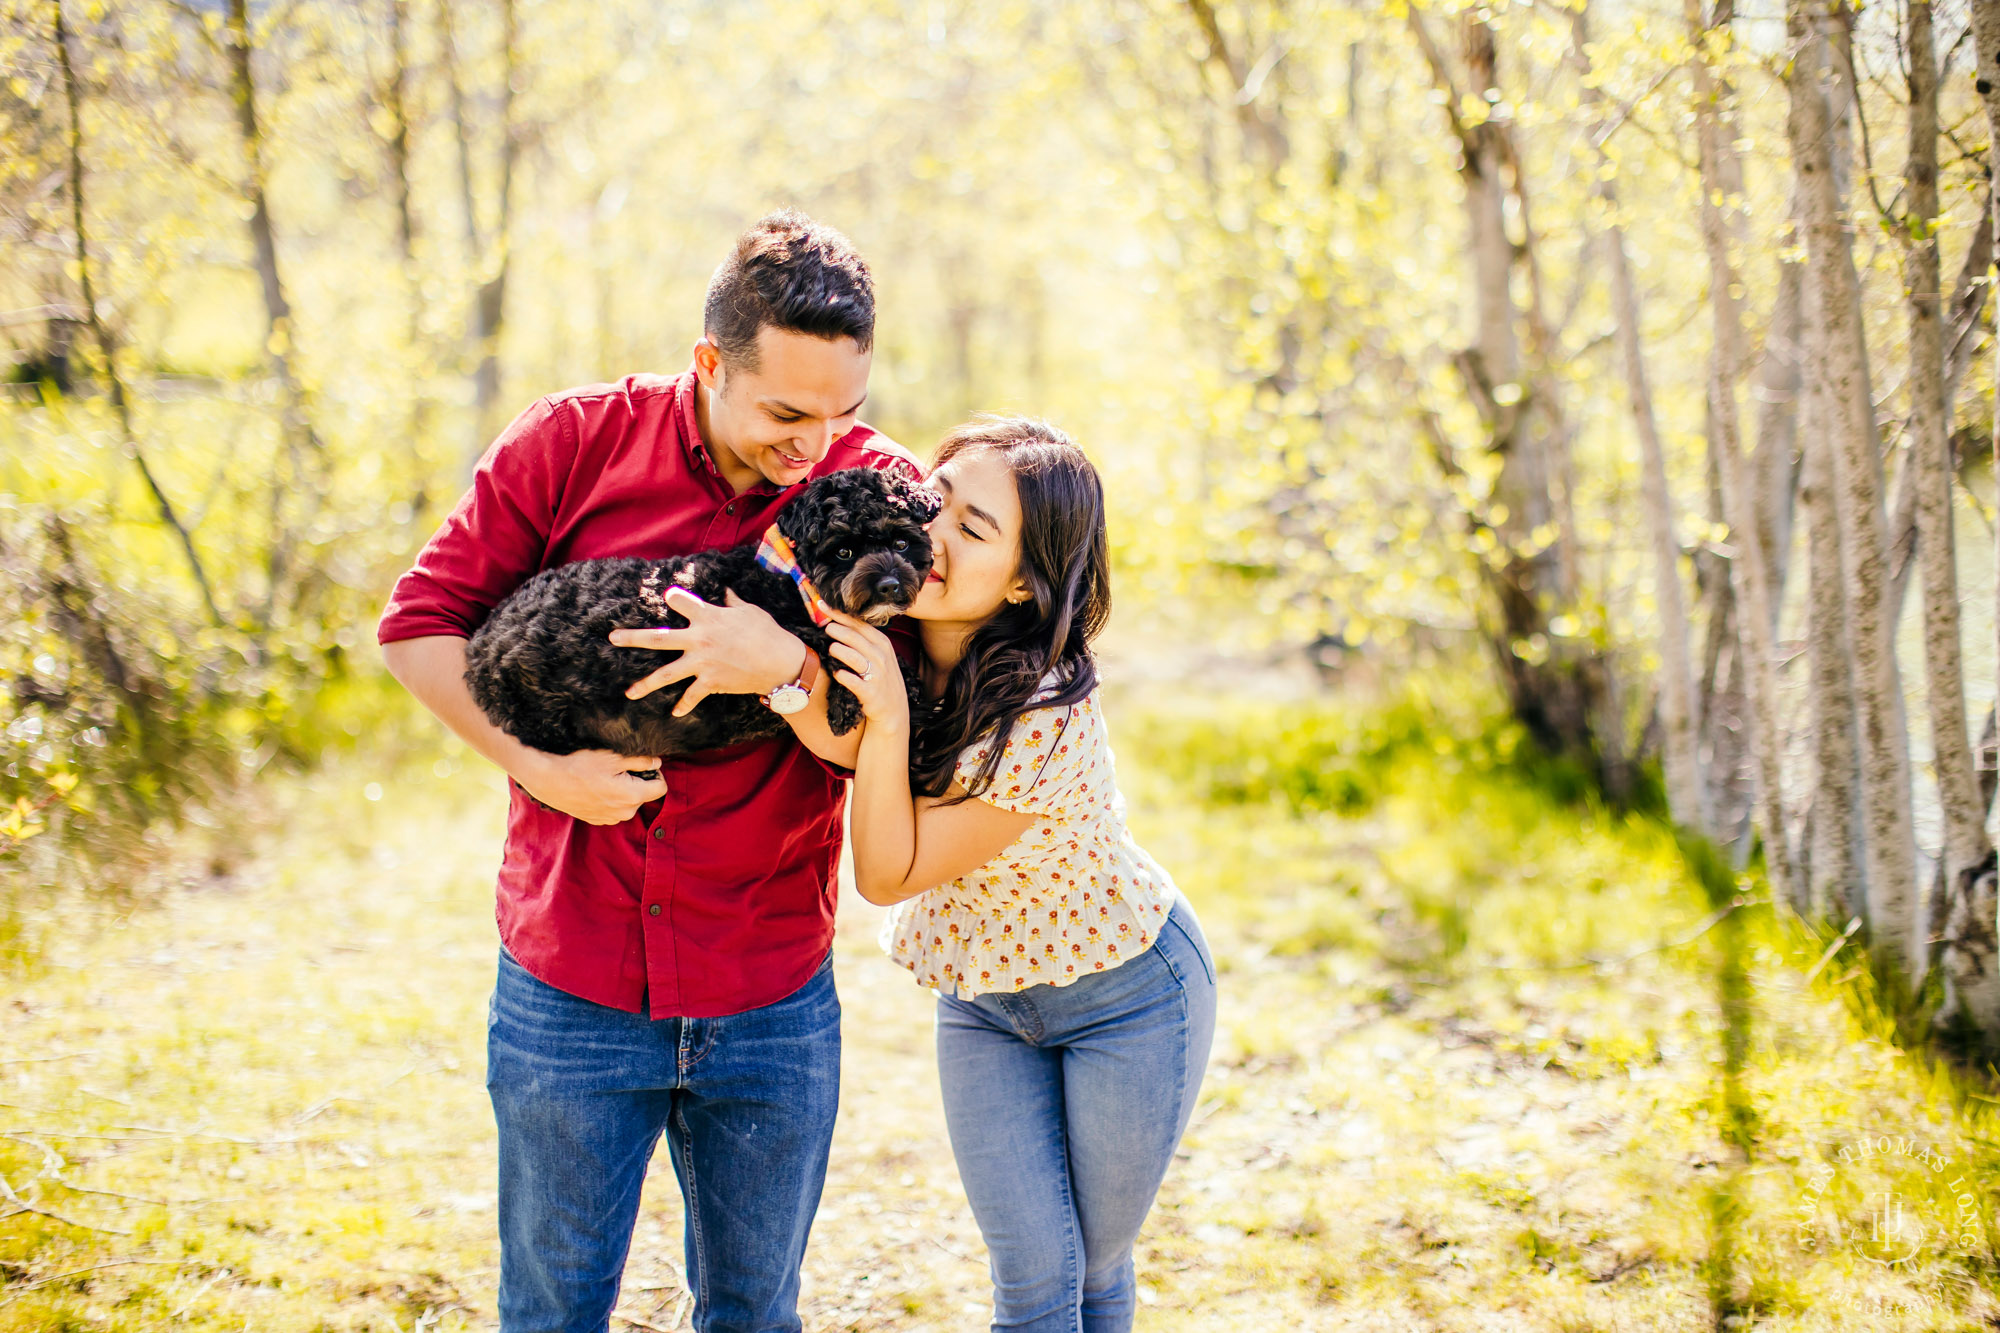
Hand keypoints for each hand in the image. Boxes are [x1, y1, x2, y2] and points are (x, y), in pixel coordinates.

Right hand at [516, 748, 666, 825]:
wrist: (548, 780)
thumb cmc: (579, 766)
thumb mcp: (613, 757)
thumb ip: (640, 760)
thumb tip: (657, 763)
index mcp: (632, 796)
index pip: (661, 788)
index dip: (656, 774)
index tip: (644, 765)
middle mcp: (624, 812)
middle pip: (644, 795)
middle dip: (638, 782)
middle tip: (619, 769)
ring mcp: (610, 819)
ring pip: (628, 803)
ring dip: (623, 791)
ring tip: (604, 778)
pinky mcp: (597, 820)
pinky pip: (613, 809)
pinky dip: (610, 799)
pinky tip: (596, 787)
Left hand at [609, 586, 805, 716]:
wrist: (781, 663)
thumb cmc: (767, 632)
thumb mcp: (749, 611)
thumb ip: (732, 602)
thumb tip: (726, 593)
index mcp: (707, 616)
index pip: (679, 600)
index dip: (673, 597)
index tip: (669, 596)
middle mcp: (698, 639)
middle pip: (657, 639)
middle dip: (632, 638)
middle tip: (613, 638)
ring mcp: (702, 663)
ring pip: (666, 674)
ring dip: (645, 684)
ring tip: (629, 692)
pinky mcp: (710, 682)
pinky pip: (692, 696)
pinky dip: (684, 705)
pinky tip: (674, 713)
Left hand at [825, 612, 908, 730]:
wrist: (893, 710)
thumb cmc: (880, 678)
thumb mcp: (879, 655)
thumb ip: (863, 640)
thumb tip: (837, 622)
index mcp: (882, 643)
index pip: (858, 624)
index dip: (839, 614)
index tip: (822, 606)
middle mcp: (881, 656)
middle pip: (854, 636)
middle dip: (836, 629)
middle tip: (824, 628)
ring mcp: (877, 674)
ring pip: (852, 656)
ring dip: (838, 650)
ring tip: (830, 649)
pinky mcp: (870, 692)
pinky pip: (852, 680)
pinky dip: (841, 675)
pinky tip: (836, 673)